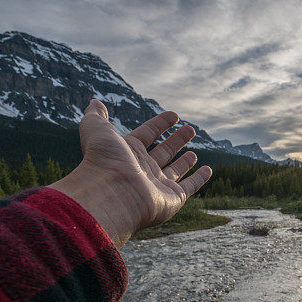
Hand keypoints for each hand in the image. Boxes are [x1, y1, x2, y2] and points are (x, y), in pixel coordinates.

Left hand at [51, 99, 211, 246]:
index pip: (147, 134)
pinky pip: (190, 187)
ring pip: (175, 171)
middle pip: (163, 152)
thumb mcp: (97, 130)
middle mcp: (143, 169)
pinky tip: (208, 170)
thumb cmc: (104, 161)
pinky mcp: (172, 198)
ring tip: (194, 152)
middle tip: (190, 129)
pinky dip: (199, 179)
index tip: (174, 115)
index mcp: (128, 152)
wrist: (112, 194)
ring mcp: (158, 184)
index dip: (160, 124)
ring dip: (185, 161)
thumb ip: (96, 116)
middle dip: (176, 140)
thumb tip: (94, 102)